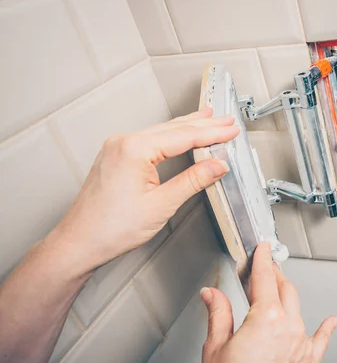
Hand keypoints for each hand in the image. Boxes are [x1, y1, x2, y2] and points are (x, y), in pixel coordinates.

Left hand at [49, 108, 239, 272]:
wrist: (80, 242)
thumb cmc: (110, 228)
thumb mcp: (161, 205)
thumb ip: (193, 181)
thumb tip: (217, 166)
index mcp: (134, 149)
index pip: (183, 136)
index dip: (212, 133)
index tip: (230, 131)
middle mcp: (123, 142)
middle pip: (173, 128)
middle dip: (203, 124)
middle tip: (226, 121)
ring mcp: (117, 148)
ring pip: (161, 131)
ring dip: (188, 127)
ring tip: (209, 120)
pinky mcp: (116, 156)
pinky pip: (149, 139)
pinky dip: (170, 136)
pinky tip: (180, 134)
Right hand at [200, 243, 336, 362]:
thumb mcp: (215, 349)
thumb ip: (218, 315)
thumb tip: (211, 295)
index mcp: (265, 319)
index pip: (264, 278)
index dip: (262, 260)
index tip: (262, 249)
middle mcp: (288, 328)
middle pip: (284, 289)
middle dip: (274, 274)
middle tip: (266, 267)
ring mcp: (301, 344)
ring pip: (299, 308)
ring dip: (289, 295)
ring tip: (281, 287)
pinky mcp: (309, 362)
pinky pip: (321, 339)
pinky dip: (327, 327)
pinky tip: (333, 320)